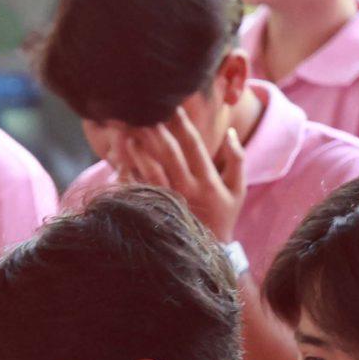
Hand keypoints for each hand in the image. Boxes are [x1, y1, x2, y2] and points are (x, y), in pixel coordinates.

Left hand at [114, 110, 246, 242]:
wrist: (207, 254)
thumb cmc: (223, 218)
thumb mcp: (238, 190)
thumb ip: (237, 160)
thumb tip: (230, 132)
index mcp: (207, 180)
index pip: (193, 145)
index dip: (182, 124)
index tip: (173, 106)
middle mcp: (186, 189)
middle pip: (168, 153)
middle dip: (156, 130)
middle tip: (143, 111)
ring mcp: (168, 202)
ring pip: (150, 171)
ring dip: (139, 150)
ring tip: (129, 130)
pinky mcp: (155, 212)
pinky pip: (139, 191)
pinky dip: (129, 174)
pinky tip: (120, 160)